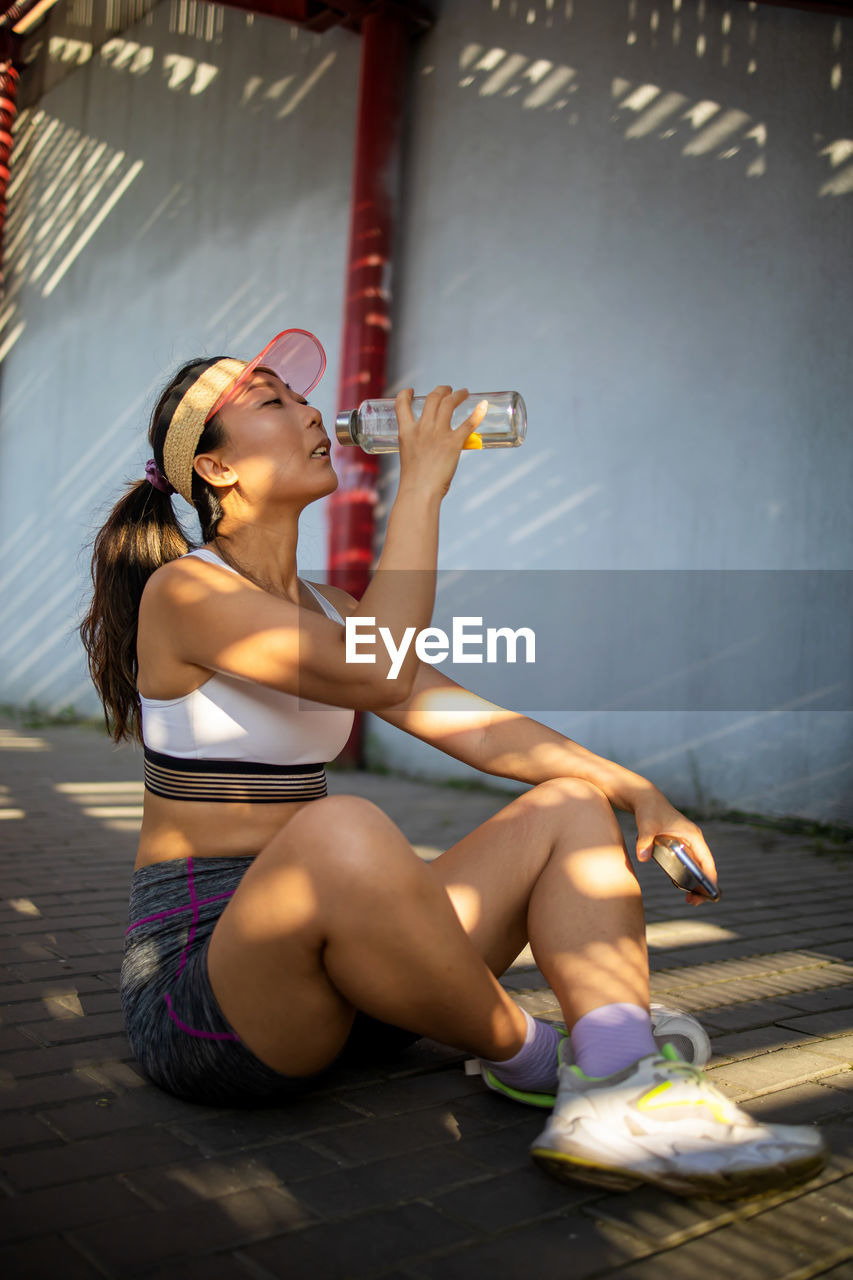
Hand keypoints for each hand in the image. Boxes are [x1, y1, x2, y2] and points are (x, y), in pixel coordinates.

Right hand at [394, 386, 488, 497]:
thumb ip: (420, 447)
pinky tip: (484, 406)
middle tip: (448, 390)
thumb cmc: (414, 481)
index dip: (406, 394)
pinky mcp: (454, 443)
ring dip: (457, 394)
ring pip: (449, 403)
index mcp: (406, 432)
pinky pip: (468, 424)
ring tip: (464, 393)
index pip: (401, 404)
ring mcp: (438, 434)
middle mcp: (422, 428)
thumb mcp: (409, 457)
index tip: (411, 391)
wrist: (419, 492)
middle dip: (441, 390)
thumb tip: (434, 449)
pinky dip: (478, 413)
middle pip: (432, 398)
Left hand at [634, 791, 717, 905]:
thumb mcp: (646, 825)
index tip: (708, 893)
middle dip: (703, 886)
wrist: (645, 799)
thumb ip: (645, 841)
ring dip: (696, 882)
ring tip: (690, 900)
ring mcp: (687, 843)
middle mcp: (694, 840)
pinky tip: (680, 886)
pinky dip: (687, 875)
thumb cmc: (649, 810)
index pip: (707, 860)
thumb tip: (642, 858)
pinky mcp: (679, 845)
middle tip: (693, 902)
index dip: (709, 878)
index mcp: (693, 835)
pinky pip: (688, 864)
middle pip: (704, 867)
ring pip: (697, 867)